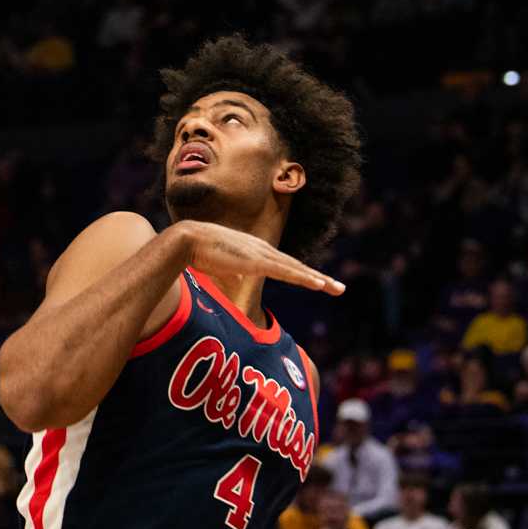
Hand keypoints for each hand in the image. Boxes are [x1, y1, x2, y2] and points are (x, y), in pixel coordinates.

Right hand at [164, 221, 345, 294]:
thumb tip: (242, 280)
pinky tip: (317, 284)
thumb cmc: (200, 252)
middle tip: (339, 288)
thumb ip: (236, 272)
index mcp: (256, 251)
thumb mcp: (223, 265)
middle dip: (318, 278)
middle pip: (296, 267)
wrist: (188, 240)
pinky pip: (285, 272)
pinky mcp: (256, 261)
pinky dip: (302, 278)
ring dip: (317, 280)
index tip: (319, 283)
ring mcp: (260, 255)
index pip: (285, 265)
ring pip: (295, 270)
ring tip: (335, 288)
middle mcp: (263, 250)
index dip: (303, 274)